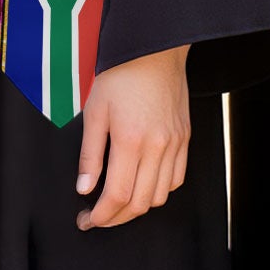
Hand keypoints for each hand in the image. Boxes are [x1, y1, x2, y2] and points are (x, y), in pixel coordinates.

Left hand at [76, 44, 189, 229]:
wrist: (153, 49)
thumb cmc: (121, 74)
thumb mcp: (94, 109)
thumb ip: (90, 153)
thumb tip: (84, 187)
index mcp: (131, 140)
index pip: (118, 195)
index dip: (102, 215)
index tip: (88, 220)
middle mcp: (157, 147)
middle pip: (140, 203)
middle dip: (116, 218)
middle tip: (98, 217)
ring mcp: (175, 145)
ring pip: (160, 196)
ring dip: (138, 207)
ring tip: (118, 202)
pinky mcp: (185, 139)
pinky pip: (177, 179)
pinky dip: (159, 191)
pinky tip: (143, 185)